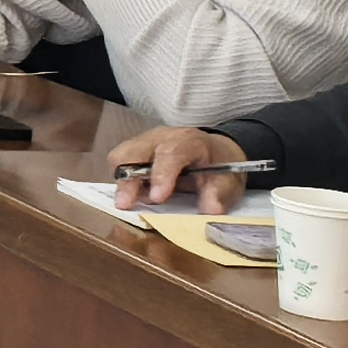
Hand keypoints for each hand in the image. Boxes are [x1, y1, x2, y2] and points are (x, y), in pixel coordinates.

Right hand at [108, 124, 255, 211]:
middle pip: (133, 152)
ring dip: (121, 181)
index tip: (157, 198)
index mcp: (188, 142)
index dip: (161, 175)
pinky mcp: (135, 150)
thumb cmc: (220, 168)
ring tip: (129, 201)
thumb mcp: (227, 182)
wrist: (216, 153)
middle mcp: (161, 137)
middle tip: (125, 204)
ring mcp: (144, 141)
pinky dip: (122, 181)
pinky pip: (120, 163)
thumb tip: (210, 209)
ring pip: (120, 156)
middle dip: (127, 180)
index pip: (169, 154)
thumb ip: (217, 195)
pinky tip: (133, 195)